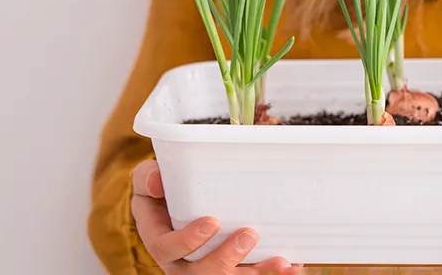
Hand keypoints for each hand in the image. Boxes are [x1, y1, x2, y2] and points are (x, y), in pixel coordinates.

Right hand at [131, 159, 297, 273]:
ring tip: (280, 261)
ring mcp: (206, 268)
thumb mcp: (148, 178)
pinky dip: (271, 273)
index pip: (166, 249)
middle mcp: (181, 262)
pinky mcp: (230, 268)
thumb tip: (156, 181)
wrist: (178, 198)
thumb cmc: (162, 188)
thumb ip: (148, 177)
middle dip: (225, 260)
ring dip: (255, 273)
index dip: (188, 241)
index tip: (212, 222)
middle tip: (248, 235)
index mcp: (160, 239)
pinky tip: (293, 267)